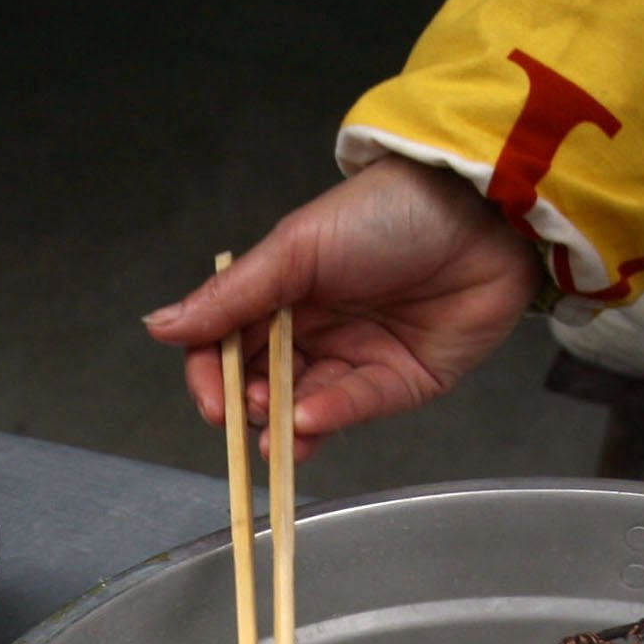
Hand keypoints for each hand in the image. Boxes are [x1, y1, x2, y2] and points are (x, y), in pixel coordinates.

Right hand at [143, 156, 537, 458]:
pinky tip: (307, 423)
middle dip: (247, 405)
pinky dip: (326, 419)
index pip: (227, 344)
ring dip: (283, 424)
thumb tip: (159, 327)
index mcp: (284, 289)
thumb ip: (232, 297)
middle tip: (247, 410)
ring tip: (274, 431)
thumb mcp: (296, 249)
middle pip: (261, 381)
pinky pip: (353, 409)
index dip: (211, 376)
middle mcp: (316, 327)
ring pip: (303, 406)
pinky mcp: (400, 382)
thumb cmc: (390, 212)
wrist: (484, 216)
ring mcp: (357, 357)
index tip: (211, 400)